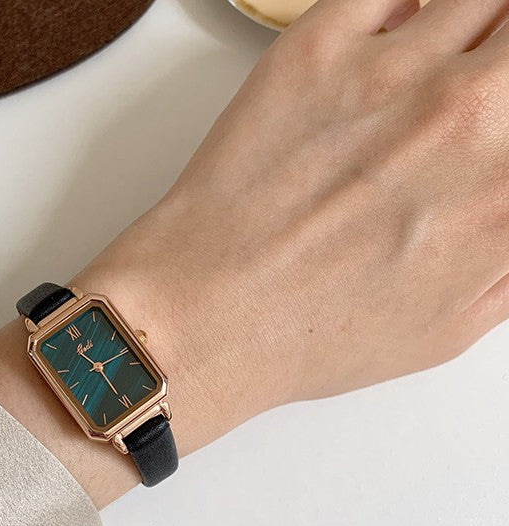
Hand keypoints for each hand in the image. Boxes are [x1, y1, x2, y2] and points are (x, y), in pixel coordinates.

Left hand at [77, 0, 508, 452]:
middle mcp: (467, 120)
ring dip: (464, 28)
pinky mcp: (318, 49)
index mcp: (506, 197)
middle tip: (474, 86)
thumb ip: (507, 258)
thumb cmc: (307, 333)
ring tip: (422, 75)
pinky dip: (399, 8)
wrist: (207, 313)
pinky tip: (384, 46)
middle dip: (501, 57)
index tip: (494, 125)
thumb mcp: (446, 328)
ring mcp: (392, 74)